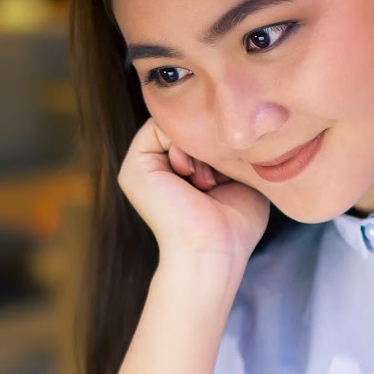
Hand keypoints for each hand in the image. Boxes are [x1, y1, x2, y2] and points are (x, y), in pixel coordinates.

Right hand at [116, 118, 269, 271]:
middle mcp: (157, 168)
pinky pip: (160, 125)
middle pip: (187, 126)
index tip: (229, 171)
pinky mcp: (136, 165)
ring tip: (204, 180)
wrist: (214, 249)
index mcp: (176, 173)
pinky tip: (190, 173)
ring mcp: (142, 166)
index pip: (198, 133)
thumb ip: (227, 151)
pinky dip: (182, 141)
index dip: (218, 141)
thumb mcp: (237, 178)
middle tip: (216, 177)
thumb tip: (225, 124)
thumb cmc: (234, 226)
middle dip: (208, 142)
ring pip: (175, 124)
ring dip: (197, 145)